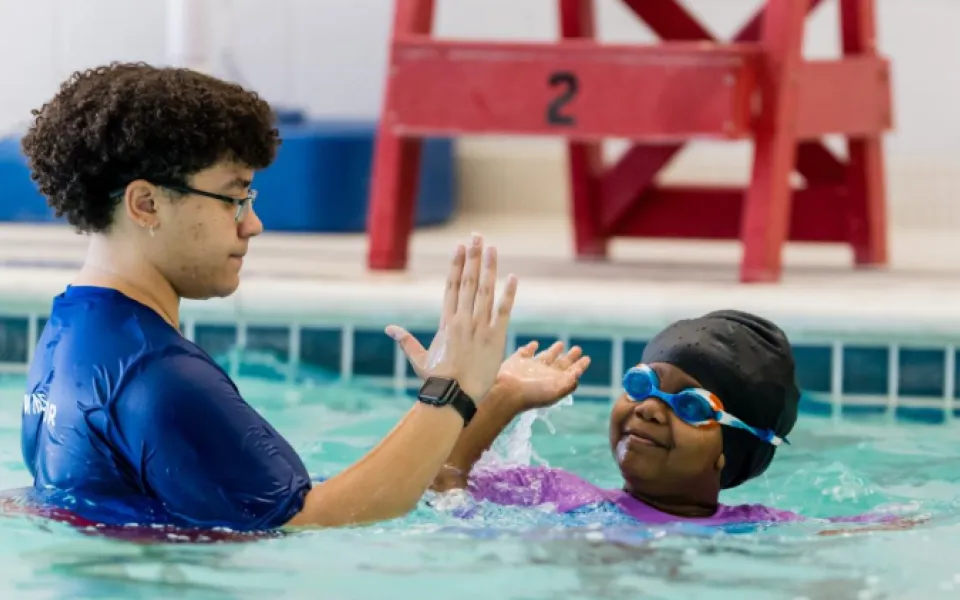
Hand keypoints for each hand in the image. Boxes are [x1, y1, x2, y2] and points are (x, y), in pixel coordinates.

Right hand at [386, 234, 516, 402]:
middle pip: (468, 282)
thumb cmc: (436, 381)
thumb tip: (389, 329)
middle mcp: (462, 320)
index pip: (451, 286)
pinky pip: (503, 311)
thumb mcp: (419, 359)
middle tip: (477, 236)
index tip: (459, 247)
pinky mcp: (495, 338)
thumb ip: (406, 341)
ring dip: (489, 268)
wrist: (453, 397)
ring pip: (485, 291)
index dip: (456, 265)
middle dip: (472, 257)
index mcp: (446, 322)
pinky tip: (513, 277)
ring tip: (491, 247)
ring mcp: (479, 327)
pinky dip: (508, 294)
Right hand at [495, 340, 590, 409]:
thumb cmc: (531, 394)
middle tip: (578, 348)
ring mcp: (530, 368)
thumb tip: (578, 374)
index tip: (587, 359)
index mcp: (555, 381)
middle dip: (569, 357)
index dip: (579, 366)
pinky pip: (525, 352)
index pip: (571, 372)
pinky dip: (530, 348)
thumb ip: (568, 382)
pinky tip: (534, 344)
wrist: (505, 392)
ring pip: (545, 357)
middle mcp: (544, 374)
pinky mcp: (516, 361)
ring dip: (553, 351)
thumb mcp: (555, 390)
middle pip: (560, 364)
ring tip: (561, 343)